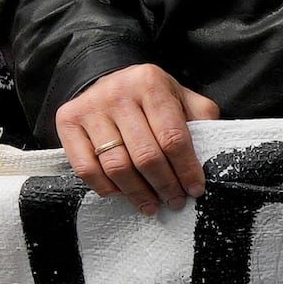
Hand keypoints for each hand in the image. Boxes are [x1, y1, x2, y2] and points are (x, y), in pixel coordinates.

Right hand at [57, 61, 217, 210]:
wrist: (107, 78)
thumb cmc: (150, 96)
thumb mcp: (180, 97)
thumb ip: (200, 119)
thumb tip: (214, 154)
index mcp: (151, 83)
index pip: (173, 136)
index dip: (186, 169)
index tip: (195, 189)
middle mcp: (118, 92)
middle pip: (146, 155)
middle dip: (165, 185)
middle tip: (175, 202)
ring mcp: (90, 108)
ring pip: (116, 166)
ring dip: (137, 193)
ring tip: (152, 205)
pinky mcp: (68, 122)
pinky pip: (86, 168)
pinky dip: (106, 188)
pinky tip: (122, 194)